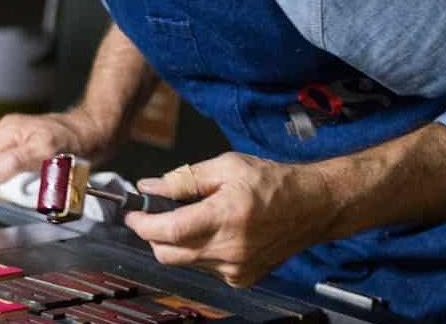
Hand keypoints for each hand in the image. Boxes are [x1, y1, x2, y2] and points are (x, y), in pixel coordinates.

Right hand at [0, 110, 114, 188]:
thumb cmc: (75, 138)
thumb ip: (14, 161)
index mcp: (5, 131)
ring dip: (17, 188)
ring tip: (37, 184)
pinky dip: (26, 186)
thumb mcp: (44, 148)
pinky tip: (39, 182)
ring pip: (3, 178)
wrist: (97, 133)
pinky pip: (17, 178)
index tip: (13, 193)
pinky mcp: (26, 156)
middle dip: (5, 187)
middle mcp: (7, 137)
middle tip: (29, 189)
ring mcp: (16, 146)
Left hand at [122, 153, 339, 287]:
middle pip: (169, 254)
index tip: (133, 216)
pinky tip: (217, 234)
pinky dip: (201, 253)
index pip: (169, 231)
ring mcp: (236, 268)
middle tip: (155, 216)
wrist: (312, 207)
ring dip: (179, 243)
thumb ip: (184, 179)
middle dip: (154, 236)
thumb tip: (150, 187)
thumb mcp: (226, 166)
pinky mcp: (242, 278)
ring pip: (186, 262)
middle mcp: (230, 248)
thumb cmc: (273, 183)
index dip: (143, 225)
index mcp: (225, 216)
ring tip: (196, 219)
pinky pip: (206, 269)